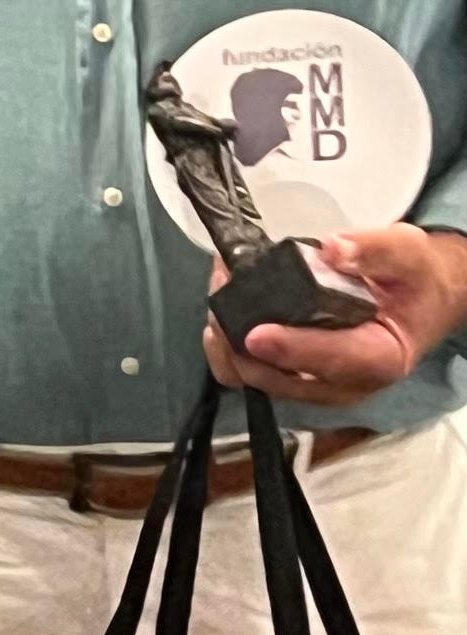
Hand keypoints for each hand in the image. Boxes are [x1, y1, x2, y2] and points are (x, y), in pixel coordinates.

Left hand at [207, 226, 466, 404]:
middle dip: (240, 341)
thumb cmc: (414, 280)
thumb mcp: (408, 254)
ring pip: (254, 378)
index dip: (292, 349)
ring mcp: (315, 384)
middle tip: (222, 290)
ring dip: (226, 341)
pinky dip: (228, 343)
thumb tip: (333, 249)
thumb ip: (376, 250)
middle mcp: (344, 383)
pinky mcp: (292, 376)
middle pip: (280, 379)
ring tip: (218, 291)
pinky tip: (223, 306)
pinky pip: (248, 370)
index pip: (334, 360)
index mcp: (381, 358)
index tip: (256, 333)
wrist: (416, 300)